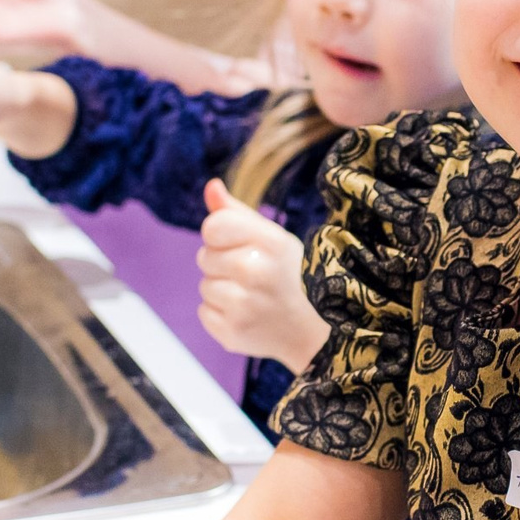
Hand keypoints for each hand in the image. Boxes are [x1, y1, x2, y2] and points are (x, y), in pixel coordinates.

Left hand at [198, 179, 330, 369]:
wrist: (315, 330)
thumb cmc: (290, 276)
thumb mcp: (273, 238)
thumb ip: (237, 212)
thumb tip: (210, 186)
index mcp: (269, 242)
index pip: (213, 226)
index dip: (220, 235)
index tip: (239, 245)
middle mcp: (255, 272)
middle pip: (204, 257)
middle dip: (222, 264)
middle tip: (253, 276)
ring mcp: (243, 306)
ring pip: (204, 287)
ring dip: (222, 291)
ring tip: (251, 297)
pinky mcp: (232, 333)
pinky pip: (204, 313)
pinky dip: (220, 315)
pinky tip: (246, 315)